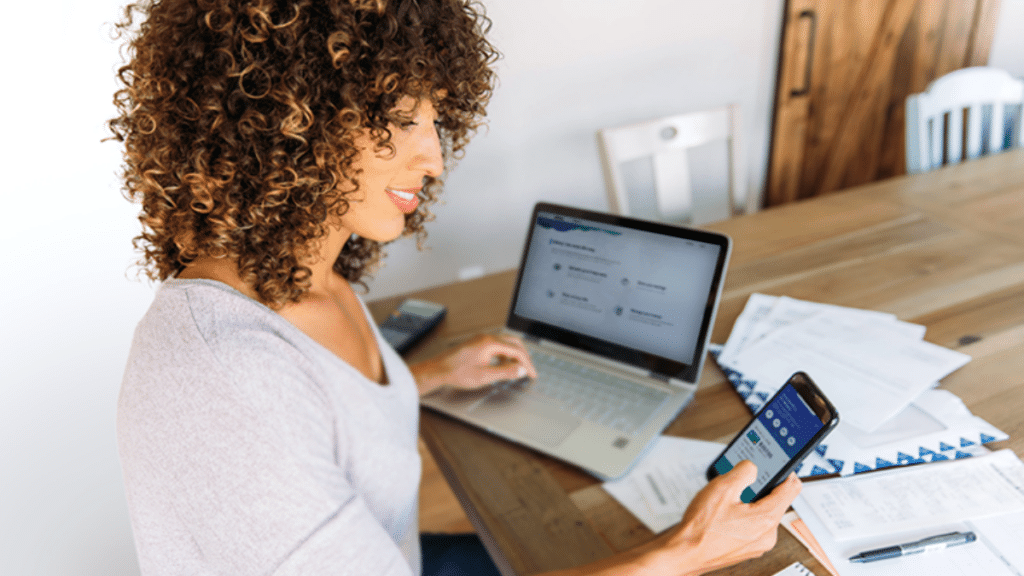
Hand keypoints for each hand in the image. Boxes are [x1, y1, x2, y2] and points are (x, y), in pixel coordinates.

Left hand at [410, 333, 537, 394]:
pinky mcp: (477, 343)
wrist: (438, 370)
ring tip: (517, 369)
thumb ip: (506, 373)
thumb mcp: (484, 376)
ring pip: (505, 343)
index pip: (517, 351)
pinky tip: (502, 364)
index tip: (532, 373)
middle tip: (529, 369)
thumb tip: (521, 370)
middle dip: (523, 356)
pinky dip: (504, 354)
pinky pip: (497, 345)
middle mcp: (486, 338)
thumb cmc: (456, 373)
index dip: (527, 363)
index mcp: (490, 344)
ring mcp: (481, 339)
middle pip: (513, 343)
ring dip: (514, 355)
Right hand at [660, 460, 801, 575]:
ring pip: (762, 514)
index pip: (792, 488)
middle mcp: (767, 535)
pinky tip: (724, 514)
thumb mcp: (722, 487)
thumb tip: (753, 467)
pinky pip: (752, 527)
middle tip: (741, 482)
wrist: (684, 553)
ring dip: (749, 503)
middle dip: (760, 488)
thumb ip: (744, 471)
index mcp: (766, 519)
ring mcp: (757, 545)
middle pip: (775, 501)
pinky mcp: (747, 549)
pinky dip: (742, 517)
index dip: (786, 471)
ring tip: (727, 500)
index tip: (780, 465)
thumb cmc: (701, 529)